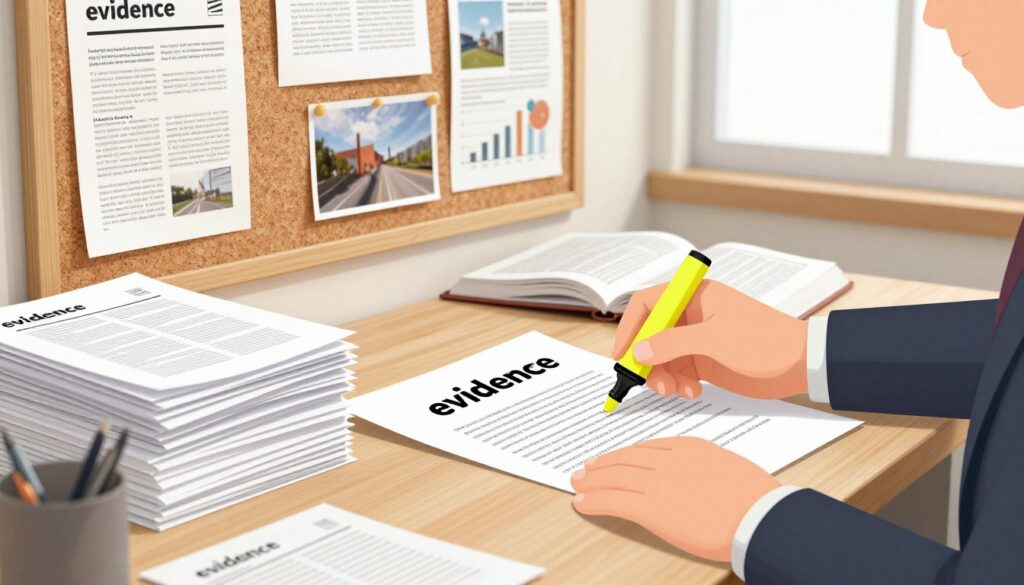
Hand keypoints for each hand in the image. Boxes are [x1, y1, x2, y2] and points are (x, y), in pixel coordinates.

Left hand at [571, 437, 779, 561]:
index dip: (626, 454)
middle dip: (604, 465)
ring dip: (592, 481)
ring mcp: (659, 483)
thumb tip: (697, 482)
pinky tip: (582, 503)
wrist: (760, 517)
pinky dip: (595, 501)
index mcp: (690, 447)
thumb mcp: (728, 470)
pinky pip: (615, 501)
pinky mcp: (652, 508)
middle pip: (627, 459)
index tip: (614, 457)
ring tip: (578, 483)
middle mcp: (670, 460)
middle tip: (587, 468)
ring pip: (616, 477)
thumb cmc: (756, 500)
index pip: (648, 448)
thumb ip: (706, 470)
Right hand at [614, 280, 807, 399]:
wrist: (801, 362)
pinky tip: (692, 392)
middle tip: (651, 382)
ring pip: (662, 357)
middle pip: (651, 334)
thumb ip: (673, 343)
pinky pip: (678, 371)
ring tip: (676, 391)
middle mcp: (691, 316)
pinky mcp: (705, 361)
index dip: (630, 326)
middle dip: (647, 360)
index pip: (648, 303)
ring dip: (663, 376)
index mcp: (694, 297)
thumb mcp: (715, 339)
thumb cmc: (765, 340)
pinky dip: (678, 384)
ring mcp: (697, 339)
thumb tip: (640, 350)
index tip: (622, 353)